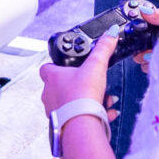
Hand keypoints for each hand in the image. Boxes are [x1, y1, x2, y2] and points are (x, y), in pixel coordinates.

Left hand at [38, 7, 158, 116]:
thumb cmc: (82, 96)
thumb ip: (103, 49)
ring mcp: (54, 111)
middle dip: (80, 86)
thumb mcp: (96, 66)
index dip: (57, 66)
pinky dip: (91, 114)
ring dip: (87, 100)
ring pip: (71, 103)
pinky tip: (105, 113)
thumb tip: (110, 33)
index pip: (47, 68)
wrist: (82, 125)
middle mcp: (49, 94)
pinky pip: (77, 117)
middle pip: (62, 86)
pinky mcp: (62, 125)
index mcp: (52, 78)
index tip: (69, 65)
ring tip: (104, 100)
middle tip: (93, 85)